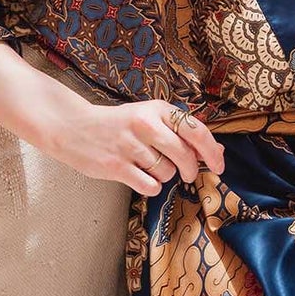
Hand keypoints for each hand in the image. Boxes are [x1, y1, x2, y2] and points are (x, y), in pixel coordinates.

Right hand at [38, 96, 225, 196]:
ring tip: (149, 166)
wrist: (75, 128)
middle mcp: (145, 125)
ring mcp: (130, 146)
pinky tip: (141, 177)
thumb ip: (181, 131)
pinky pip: (151, 185)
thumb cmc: (119, 124)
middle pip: (185, 155)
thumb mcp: (150, 117)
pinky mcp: (116, 166)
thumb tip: (217, 150)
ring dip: (165, 175)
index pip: (196, 131)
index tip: (219, 166)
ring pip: (167, 172)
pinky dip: (152, 186)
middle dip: (191, 170)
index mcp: (157, 109)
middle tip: (187, 174)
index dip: (213, 152)